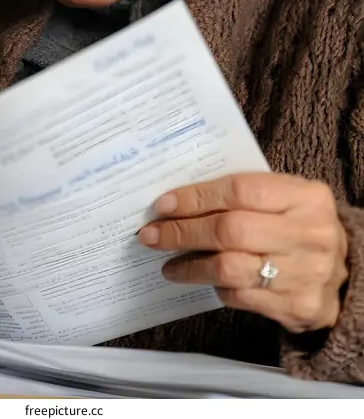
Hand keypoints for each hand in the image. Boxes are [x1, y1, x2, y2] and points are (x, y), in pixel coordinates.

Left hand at [138, 173, 348, 333]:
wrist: (347, 275)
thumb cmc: (299, 227)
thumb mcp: (286, 200)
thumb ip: (244, 194)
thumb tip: (179, 199)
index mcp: (306, 196)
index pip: (240, 190)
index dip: (196, 197)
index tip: (163, 205)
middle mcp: (310, 233)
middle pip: (230, 230)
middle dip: (183, 232)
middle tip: (152, 234)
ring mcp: (306, 273)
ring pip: (230, 268)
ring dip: (190, 266)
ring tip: (167, 263)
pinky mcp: (298, 307)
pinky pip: (241, 296)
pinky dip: (215, 287)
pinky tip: (202, 279)